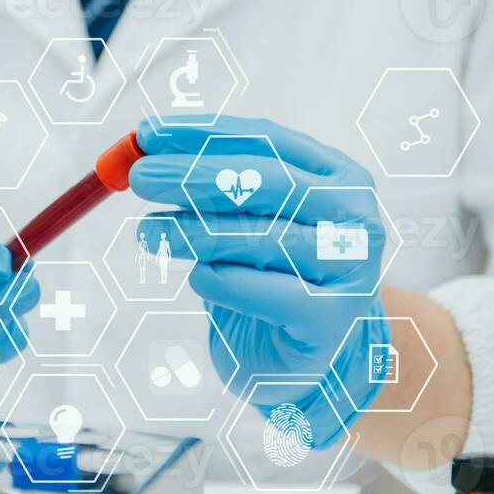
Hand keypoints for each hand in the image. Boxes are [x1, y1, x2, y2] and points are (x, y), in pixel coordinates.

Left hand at [129, 117, 390, 444]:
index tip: (148, 136)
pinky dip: (228, 283)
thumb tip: (144, 151)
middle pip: (270, 183)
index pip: (266, 140)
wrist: (311, 358)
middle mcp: (353, 215)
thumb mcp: (243, 223)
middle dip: (196, 176)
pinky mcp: (333, 320)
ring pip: (267, 238)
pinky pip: (273, 295)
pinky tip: (197, 277)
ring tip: (149, 232)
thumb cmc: (270, 278)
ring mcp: (351, 268)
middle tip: (140, 178)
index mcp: (336, 176)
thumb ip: (208, 186)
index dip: (203, 135)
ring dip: (198, 232)